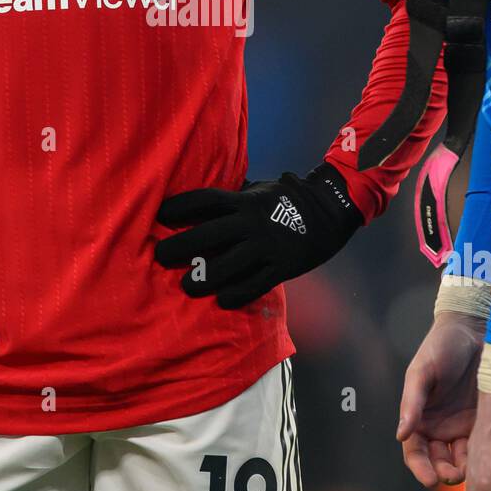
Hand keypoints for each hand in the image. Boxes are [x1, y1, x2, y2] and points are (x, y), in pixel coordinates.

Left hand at [154, 163, 362, 309]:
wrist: (331, 209)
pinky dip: (235, 295)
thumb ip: (232, 197)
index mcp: (244, 201)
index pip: (204, 200)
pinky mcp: (282, 267)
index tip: (159, 215)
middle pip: (208, 235)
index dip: (179, 207)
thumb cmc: (286, 199)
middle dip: (179, 247)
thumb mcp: (259, 191)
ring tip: (187, 285)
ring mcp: (267, 246)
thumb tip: (199, 202)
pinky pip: (254, 285)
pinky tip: (221, 300)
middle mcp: (252, 222)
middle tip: (160, 256)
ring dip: (203, 278)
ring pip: (227, 266)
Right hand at [397, 312, 484, 486]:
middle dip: (445, 474)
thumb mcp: (422, 372)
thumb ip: (411, 403)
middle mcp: (440, 427)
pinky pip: (485, 447)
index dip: (420, 468)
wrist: (475, 329)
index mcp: (420, 418)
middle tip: (455, 477)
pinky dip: (486, 458)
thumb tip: (400, 434)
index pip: (415, 453)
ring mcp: (463, 427)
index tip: (430, 480)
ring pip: (463, 460)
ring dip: (466, 470)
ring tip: (474, 472)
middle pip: (439, 463)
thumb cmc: (441, 346)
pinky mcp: (486, 422)